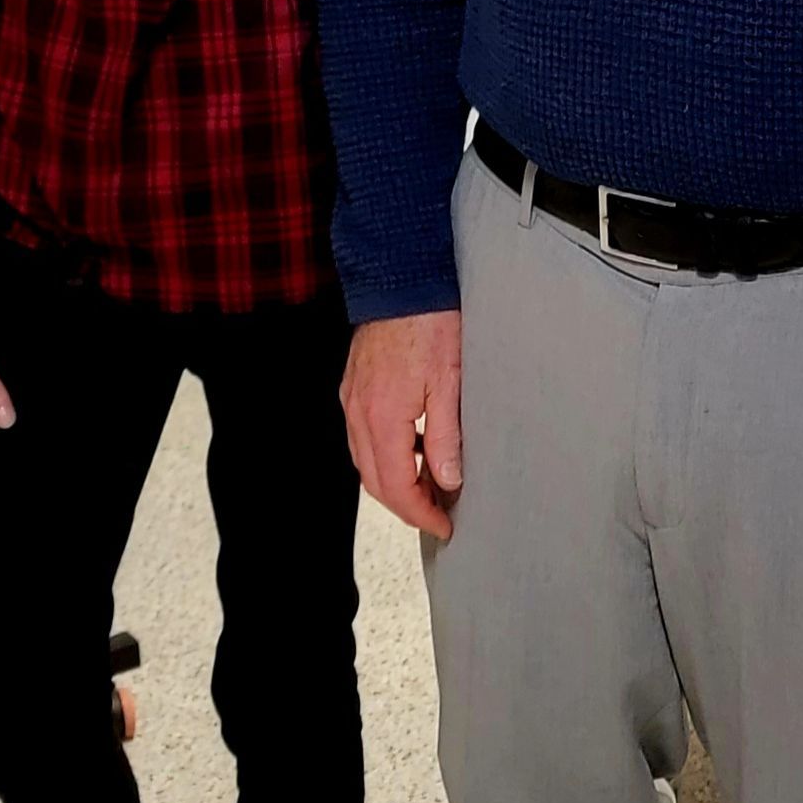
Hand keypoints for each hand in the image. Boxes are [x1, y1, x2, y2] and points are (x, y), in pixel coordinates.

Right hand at [341, 311, 463, 541]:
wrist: (402, 276)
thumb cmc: (431, 320)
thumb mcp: (451, 382)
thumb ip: (446, 436)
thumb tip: (447, 480)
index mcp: (383, 416)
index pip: (396, 486)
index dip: (420, 513)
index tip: (444, 525)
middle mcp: (358, 412)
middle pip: (375, 480)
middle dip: (405, 505)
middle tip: (438, 514)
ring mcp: (351, 399)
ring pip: (365, 460)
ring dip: (394, 481)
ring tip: (430, 487)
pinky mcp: (354, 386)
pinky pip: (362, 436)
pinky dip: (385, 454)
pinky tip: (413, 449)